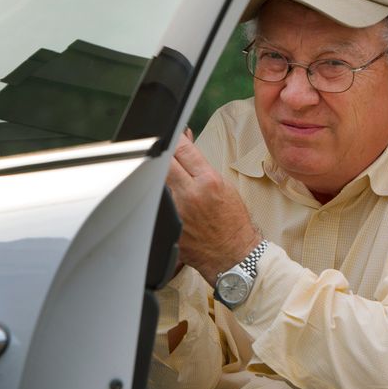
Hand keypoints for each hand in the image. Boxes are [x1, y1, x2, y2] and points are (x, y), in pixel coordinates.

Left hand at [166, 130, 260, 284]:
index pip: (183, 149)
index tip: (173, 135)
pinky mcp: (167, 226)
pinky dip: (154, 195)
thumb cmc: (232, 221)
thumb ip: (201, 164)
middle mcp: (190, 195)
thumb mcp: (224, 185)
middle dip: (162, 151)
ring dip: (155, 172)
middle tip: (161, 149)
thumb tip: (186, 142)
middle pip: (163, 161)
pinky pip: (154, 203)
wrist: (233, 254)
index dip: (175, 138)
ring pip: (154, 181)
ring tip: (163, 174)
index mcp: (208, 182)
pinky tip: (158, 194)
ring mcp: (176, 211)